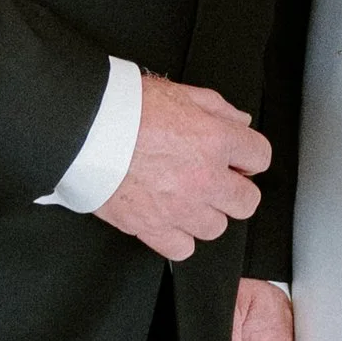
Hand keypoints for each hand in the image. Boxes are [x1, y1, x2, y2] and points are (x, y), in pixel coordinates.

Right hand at [94, 74, 268, 263]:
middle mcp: (204, 177)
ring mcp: (180, 207)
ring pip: (217, 228)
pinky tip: (168, 219)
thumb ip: (216, 107)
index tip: (238, 159)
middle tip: (216, 181)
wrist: (81, 130)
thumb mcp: (177, 91)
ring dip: (206, 214)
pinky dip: (178, 238)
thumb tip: (238, 120)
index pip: (260, 156)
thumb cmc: (122, 108)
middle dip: (235, 190)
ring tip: (186, 198)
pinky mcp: (152, 227)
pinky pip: (183, 249)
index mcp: (214, 139)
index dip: (249, 156)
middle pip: (247, 201)